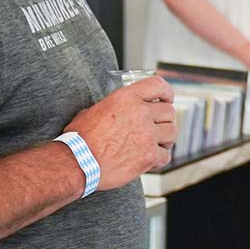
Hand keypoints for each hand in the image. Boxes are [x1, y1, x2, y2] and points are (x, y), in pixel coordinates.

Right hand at [66, 75, 175, 191]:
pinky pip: (165, 155)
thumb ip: (114, 106)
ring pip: (172, 133)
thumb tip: (120, 109)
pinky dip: (159, 159)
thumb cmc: (80, 139)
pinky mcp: (149, 156)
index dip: (166, 92)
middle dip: (165, 120)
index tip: (167, 99)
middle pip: (169, 111)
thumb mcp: (93, 110)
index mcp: (126, 98)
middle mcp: (140, 113)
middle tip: (158, 127)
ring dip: (165, 139)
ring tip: (157, 144)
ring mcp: (147, 135)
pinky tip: (149, 160)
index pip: (158, 85)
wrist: (78, 163)